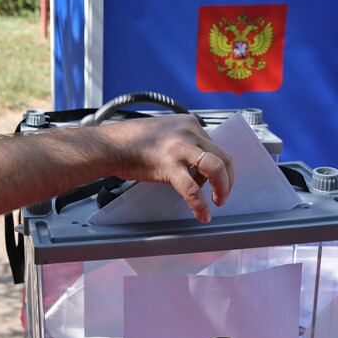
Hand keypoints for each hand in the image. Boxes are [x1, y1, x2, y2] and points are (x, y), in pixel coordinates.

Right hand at [106, 114, 234, 222]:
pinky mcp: (168, 165)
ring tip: (217, 202)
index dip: (218, 166)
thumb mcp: (164, 132)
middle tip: (222, 194)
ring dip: (222, 188)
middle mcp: (188, 132)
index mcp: (188, 123)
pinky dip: (200, 205)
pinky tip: (201, 214)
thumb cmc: (130, 141)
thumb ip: (183, 142)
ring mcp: (179, 148)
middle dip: (227, 179)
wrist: (109, 146)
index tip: (214, 180)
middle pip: (223, 157)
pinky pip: (192, 189)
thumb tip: (195, 164)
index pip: (215, 146)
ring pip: (216, 168)